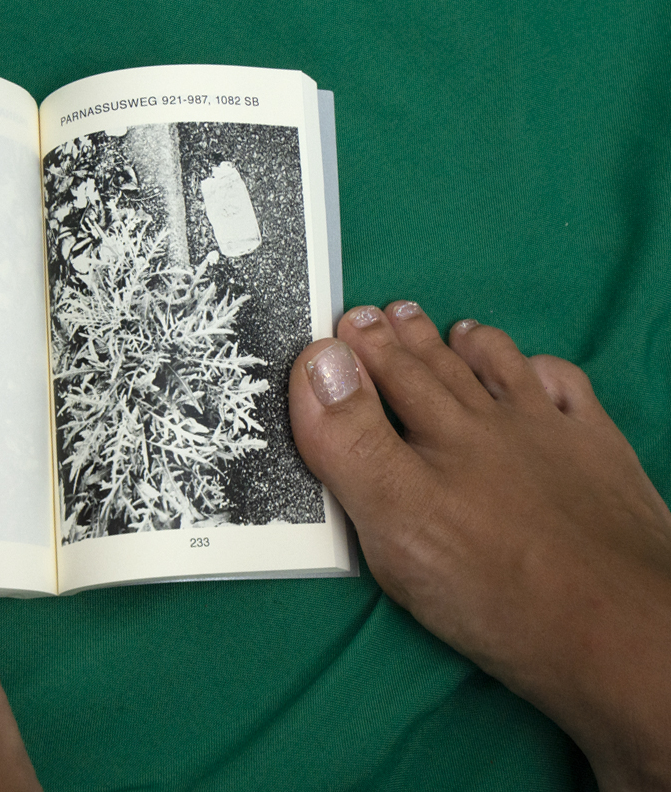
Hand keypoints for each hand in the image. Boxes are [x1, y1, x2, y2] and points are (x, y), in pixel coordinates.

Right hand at [289, 302, 670, 790]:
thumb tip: (321, 361)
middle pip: (437, 372)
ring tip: (456, 330)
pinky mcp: (601, 456)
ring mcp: (550, 435)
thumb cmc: (492, 588)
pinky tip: (540, 374)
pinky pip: (570, 394)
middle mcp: (490, 423)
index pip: (384, 380)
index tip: (341, 322)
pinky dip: (546, 373)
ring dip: (472, 348)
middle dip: (402, 342)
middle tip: (380, 313)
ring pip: (502, 374)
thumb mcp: (394, 521)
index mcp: (434, 440)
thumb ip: (350, 442)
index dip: (358, 351)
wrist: (621, 629)